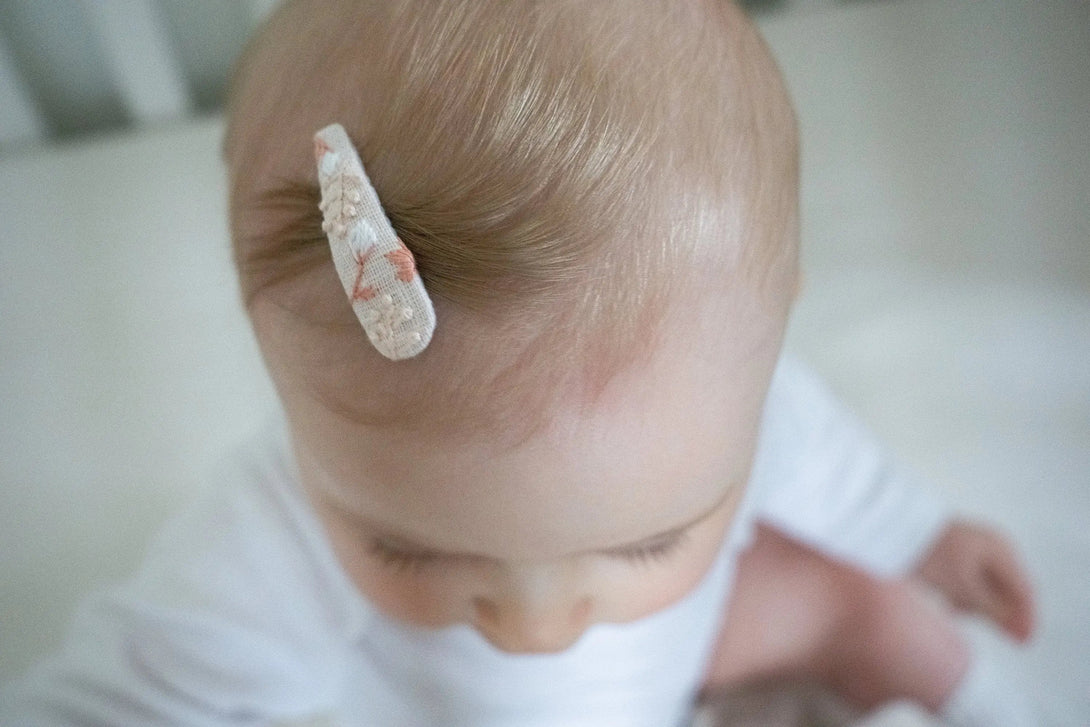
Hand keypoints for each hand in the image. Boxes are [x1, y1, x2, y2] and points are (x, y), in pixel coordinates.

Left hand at [912, 520, 1035, 642]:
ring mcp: (974, 548)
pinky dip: (961, 595)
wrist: (890, 527)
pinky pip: (968, 581)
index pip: (1024, 589)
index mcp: (1001, 549)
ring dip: (975, 604)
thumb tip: (1021, 634)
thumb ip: (993, 611)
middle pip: (1007, 588)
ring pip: (986, 587)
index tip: (1022, 643)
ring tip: (953, 606)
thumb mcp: (963, 587)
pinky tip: (946, 601)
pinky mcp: (955, 554)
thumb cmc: (928, 554)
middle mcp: (992, 546)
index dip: (1026, 618)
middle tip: (977, 623)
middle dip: (996, 611)